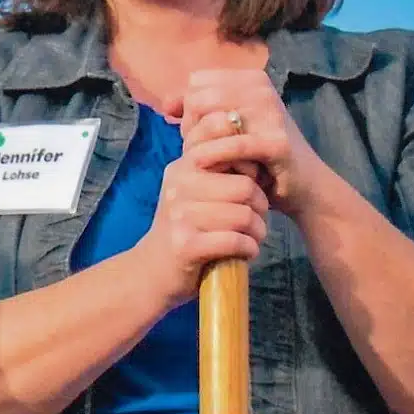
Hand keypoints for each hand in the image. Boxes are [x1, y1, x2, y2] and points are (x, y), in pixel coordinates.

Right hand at [134, 155, 270, 308]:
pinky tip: (245, 251)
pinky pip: (235, 241)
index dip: (250, 162)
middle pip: (246, 186)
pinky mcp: (186, 245)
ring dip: (258, 231)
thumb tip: (256, 147)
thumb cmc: (185, 228)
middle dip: (261, 206)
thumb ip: (217, 167)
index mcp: (182, 167)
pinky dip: (249, 249)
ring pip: (244, 216)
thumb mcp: (193, 189)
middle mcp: (178, 186)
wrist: (152, 270)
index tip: (249, 182)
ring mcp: (180, 216)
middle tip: (256, 220)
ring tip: (252, 237)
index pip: (227, 143)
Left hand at [175, 68, 328, 215]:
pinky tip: (203, 166)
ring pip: (209, 121)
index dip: (187, 108)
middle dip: (189, 127)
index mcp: (251, 79)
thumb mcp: (225, 127)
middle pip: (198, 100)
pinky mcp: (276, 143)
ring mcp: (271, 114)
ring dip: (197, 145)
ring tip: (202, 161)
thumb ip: (195, 111)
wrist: (302, 184)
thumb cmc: (256, 155)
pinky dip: (212, 157)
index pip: (196, 83)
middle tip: (196, 150)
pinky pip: (231, 146)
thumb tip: (165, 105)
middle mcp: (262, 90)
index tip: (194, 131)